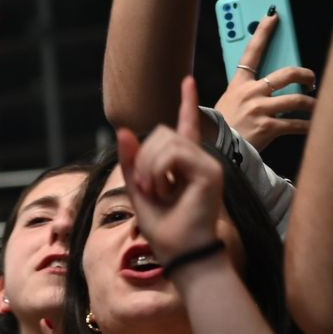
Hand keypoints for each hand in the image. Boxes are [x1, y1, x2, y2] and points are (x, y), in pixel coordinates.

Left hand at [115, 76, 224, 261]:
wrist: (182, 254)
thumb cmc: (164, 229)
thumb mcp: (138, 191)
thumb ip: (131, 162)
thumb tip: (123, 130)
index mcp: (185, 163)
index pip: (186, 125)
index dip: (187, 102)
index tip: (188, 79)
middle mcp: (199, 159)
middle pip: (162, 132)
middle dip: (143, 158)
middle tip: (147, 188)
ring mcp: (208, 164)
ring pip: (165, 141)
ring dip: (148, 168)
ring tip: (156, 193)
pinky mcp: (210, 172)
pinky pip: (172, 154)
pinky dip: (157, 172)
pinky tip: (163, 192)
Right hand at [213, 11, 315, 150]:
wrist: (216, 152)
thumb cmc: (225, 127)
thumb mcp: (228, 102)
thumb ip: (247, 89)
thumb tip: (275, 83)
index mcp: (238, 84)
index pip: (251, 51)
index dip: (263, 31)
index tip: (274, 15)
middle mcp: (249, 93)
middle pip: (285, 74)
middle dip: (305, 75)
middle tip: (311, 80)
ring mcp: (259, 110)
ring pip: (296, 100)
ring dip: (311, 104)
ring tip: (315, 106)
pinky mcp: (268, 127)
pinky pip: (297, 124)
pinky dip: (308, 125)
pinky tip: (313, 126)